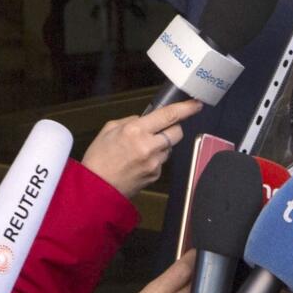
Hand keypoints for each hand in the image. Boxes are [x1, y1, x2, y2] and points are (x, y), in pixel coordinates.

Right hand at [82, 99, 202, 198]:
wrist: (96, 189)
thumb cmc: (99, 157)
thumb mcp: (109, 130)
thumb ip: (130, 121)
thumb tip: (145, 120)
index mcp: (136, 130)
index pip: (168, 115)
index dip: (186, 108)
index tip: (196, 104)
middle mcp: (149, 146)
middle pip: (177, 132)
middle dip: (173, 127)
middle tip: (160, 129)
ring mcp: (155, 162)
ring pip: (169, 147)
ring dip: (162, 145)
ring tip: (140, 150)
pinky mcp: (156, 175)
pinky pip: (161, 161)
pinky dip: (154, 159)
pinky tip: (138, 163)